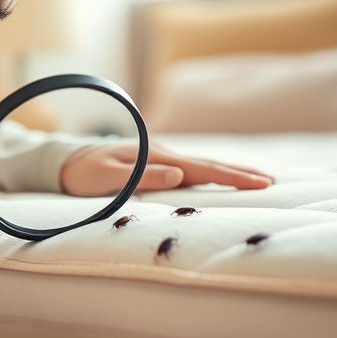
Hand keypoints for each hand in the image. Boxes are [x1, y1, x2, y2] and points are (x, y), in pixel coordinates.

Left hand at [60, 140, 273, 196]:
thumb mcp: (107, 178)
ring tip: (257, 178)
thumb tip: (178, 174)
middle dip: (240, 172)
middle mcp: (162, 154)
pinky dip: (211, 173)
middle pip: (208, 164)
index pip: (202, 169)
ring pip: (201, 165)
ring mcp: (159, 157)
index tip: (261, 183)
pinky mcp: (155, 163)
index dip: (232, 177)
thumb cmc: (82, 174)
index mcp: (155, 158)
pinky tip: (220, 177)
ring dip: (229, 171)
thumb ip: (142, 177)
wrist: (64, 161)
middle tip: (272, 181)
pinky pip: (190, 169)